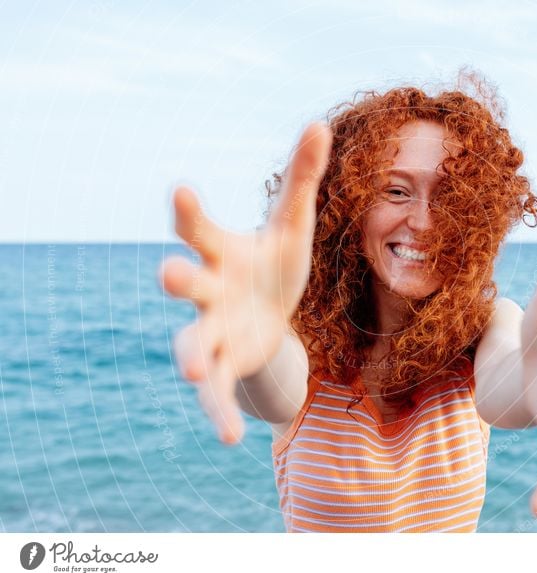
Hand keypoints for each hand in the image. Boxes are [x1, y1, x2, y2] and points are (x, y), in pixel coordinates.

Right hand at [159, 123, 331, 444]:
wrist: (271, 311)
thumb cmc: (275, 262)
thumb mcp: (294, 223)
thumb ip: (303, 178)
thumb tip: (320, 122)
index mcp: (223, 252)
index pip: (201, 229)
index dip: (190, 212)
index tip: (180, 191)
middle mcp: (209, 291)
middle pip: (188, 285)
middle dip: (179, 280)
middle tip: (168, 273)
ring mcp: (212, 331)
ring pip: (193, 344)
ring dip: (192, 356)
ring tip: (195, 372)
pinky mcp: (224, 366)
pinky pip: (216, 392)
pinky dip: (218, 412)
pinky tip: (228, 440)